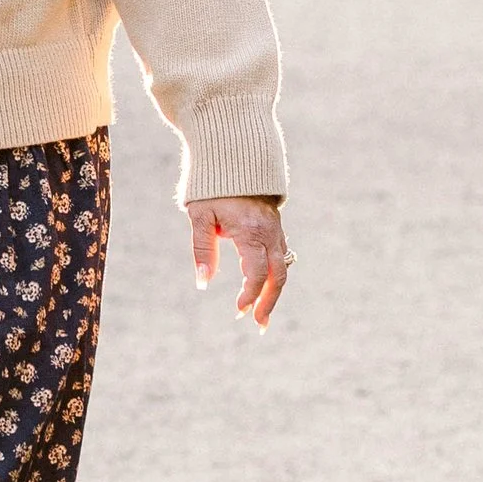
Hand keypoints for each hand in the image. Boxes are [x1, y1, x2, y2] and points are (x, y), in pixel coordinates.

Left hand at [190, 194, 291, 326]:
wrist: (234, 156)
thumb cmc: (211, 187)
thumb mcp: (200, 216)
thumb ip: (203, 249)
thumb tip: (203, 283)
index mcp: (250, 232)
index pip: (256, 273)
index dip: (250, 295)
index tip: (239, 311)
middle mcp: (268, 233)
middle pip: (277, 276)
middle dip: (269, 303)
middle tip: (259, 325)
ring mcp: (275, 229)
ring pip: (282, 267)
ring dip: (274, 292)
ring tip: (262, 315)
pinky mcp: (275, 226)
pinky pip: (281, 255)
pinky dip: (276, 275)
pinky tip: (266, 287)